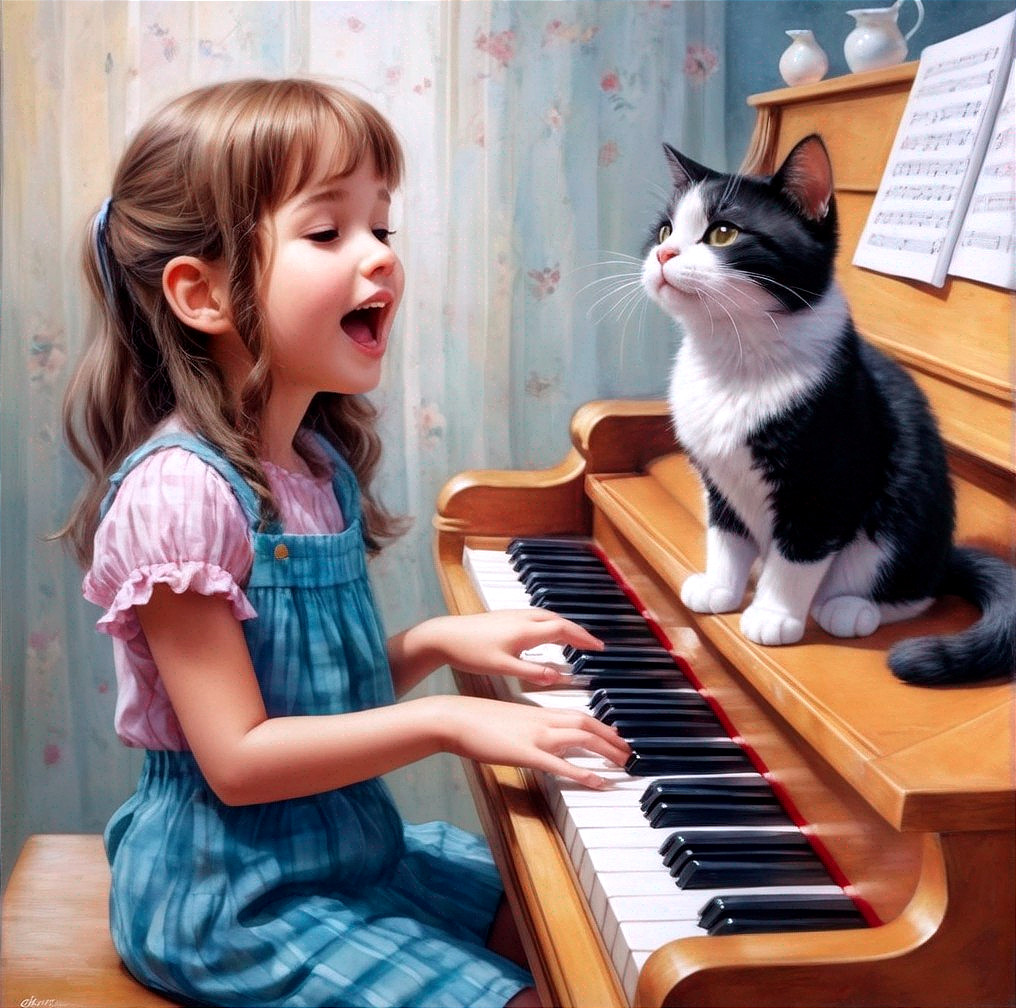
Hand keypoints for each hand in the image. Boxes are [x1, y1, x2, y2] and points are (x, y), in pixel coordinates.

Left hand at [425, 610, 603, 686]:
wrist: (444, 636)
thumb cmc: (470, 652)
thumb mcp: (502, 667)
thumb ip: (531, 672)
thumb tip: (558, 676)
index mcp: (526, 630)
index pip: (563, 630)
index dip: (583, 639)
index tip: (599, 648)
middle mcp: (523, 618)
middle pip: (559, 620)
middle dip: (579, 632)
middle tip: (594, 645)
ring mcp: (514, 615)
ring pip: (548, 616)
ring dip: (565, 626)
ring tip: (576, 640)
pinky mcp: (506, 616)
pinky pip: (537, 617)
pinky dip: (551, 624)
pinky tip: (548, 633)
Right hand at [433, 694, 630, 788]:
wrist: (455, 718)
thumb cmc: (476, 720)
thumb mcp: (508, 721)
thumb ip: (527, 728)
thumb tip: (537, 738)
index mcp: (538, 712)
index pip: (579, 715)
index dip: (601, 726)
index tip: (615, 735)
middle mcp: (543, 720)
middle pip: (587, 724)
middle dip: (612, 738)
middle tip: (629, 752)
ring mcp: (536, 735)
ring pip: (581, 738)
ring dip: (606, 751)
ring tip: (623, 765)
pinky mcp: (526, 753)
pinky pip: (561, 764)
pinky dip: (583, 773)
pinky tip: (598, 782)